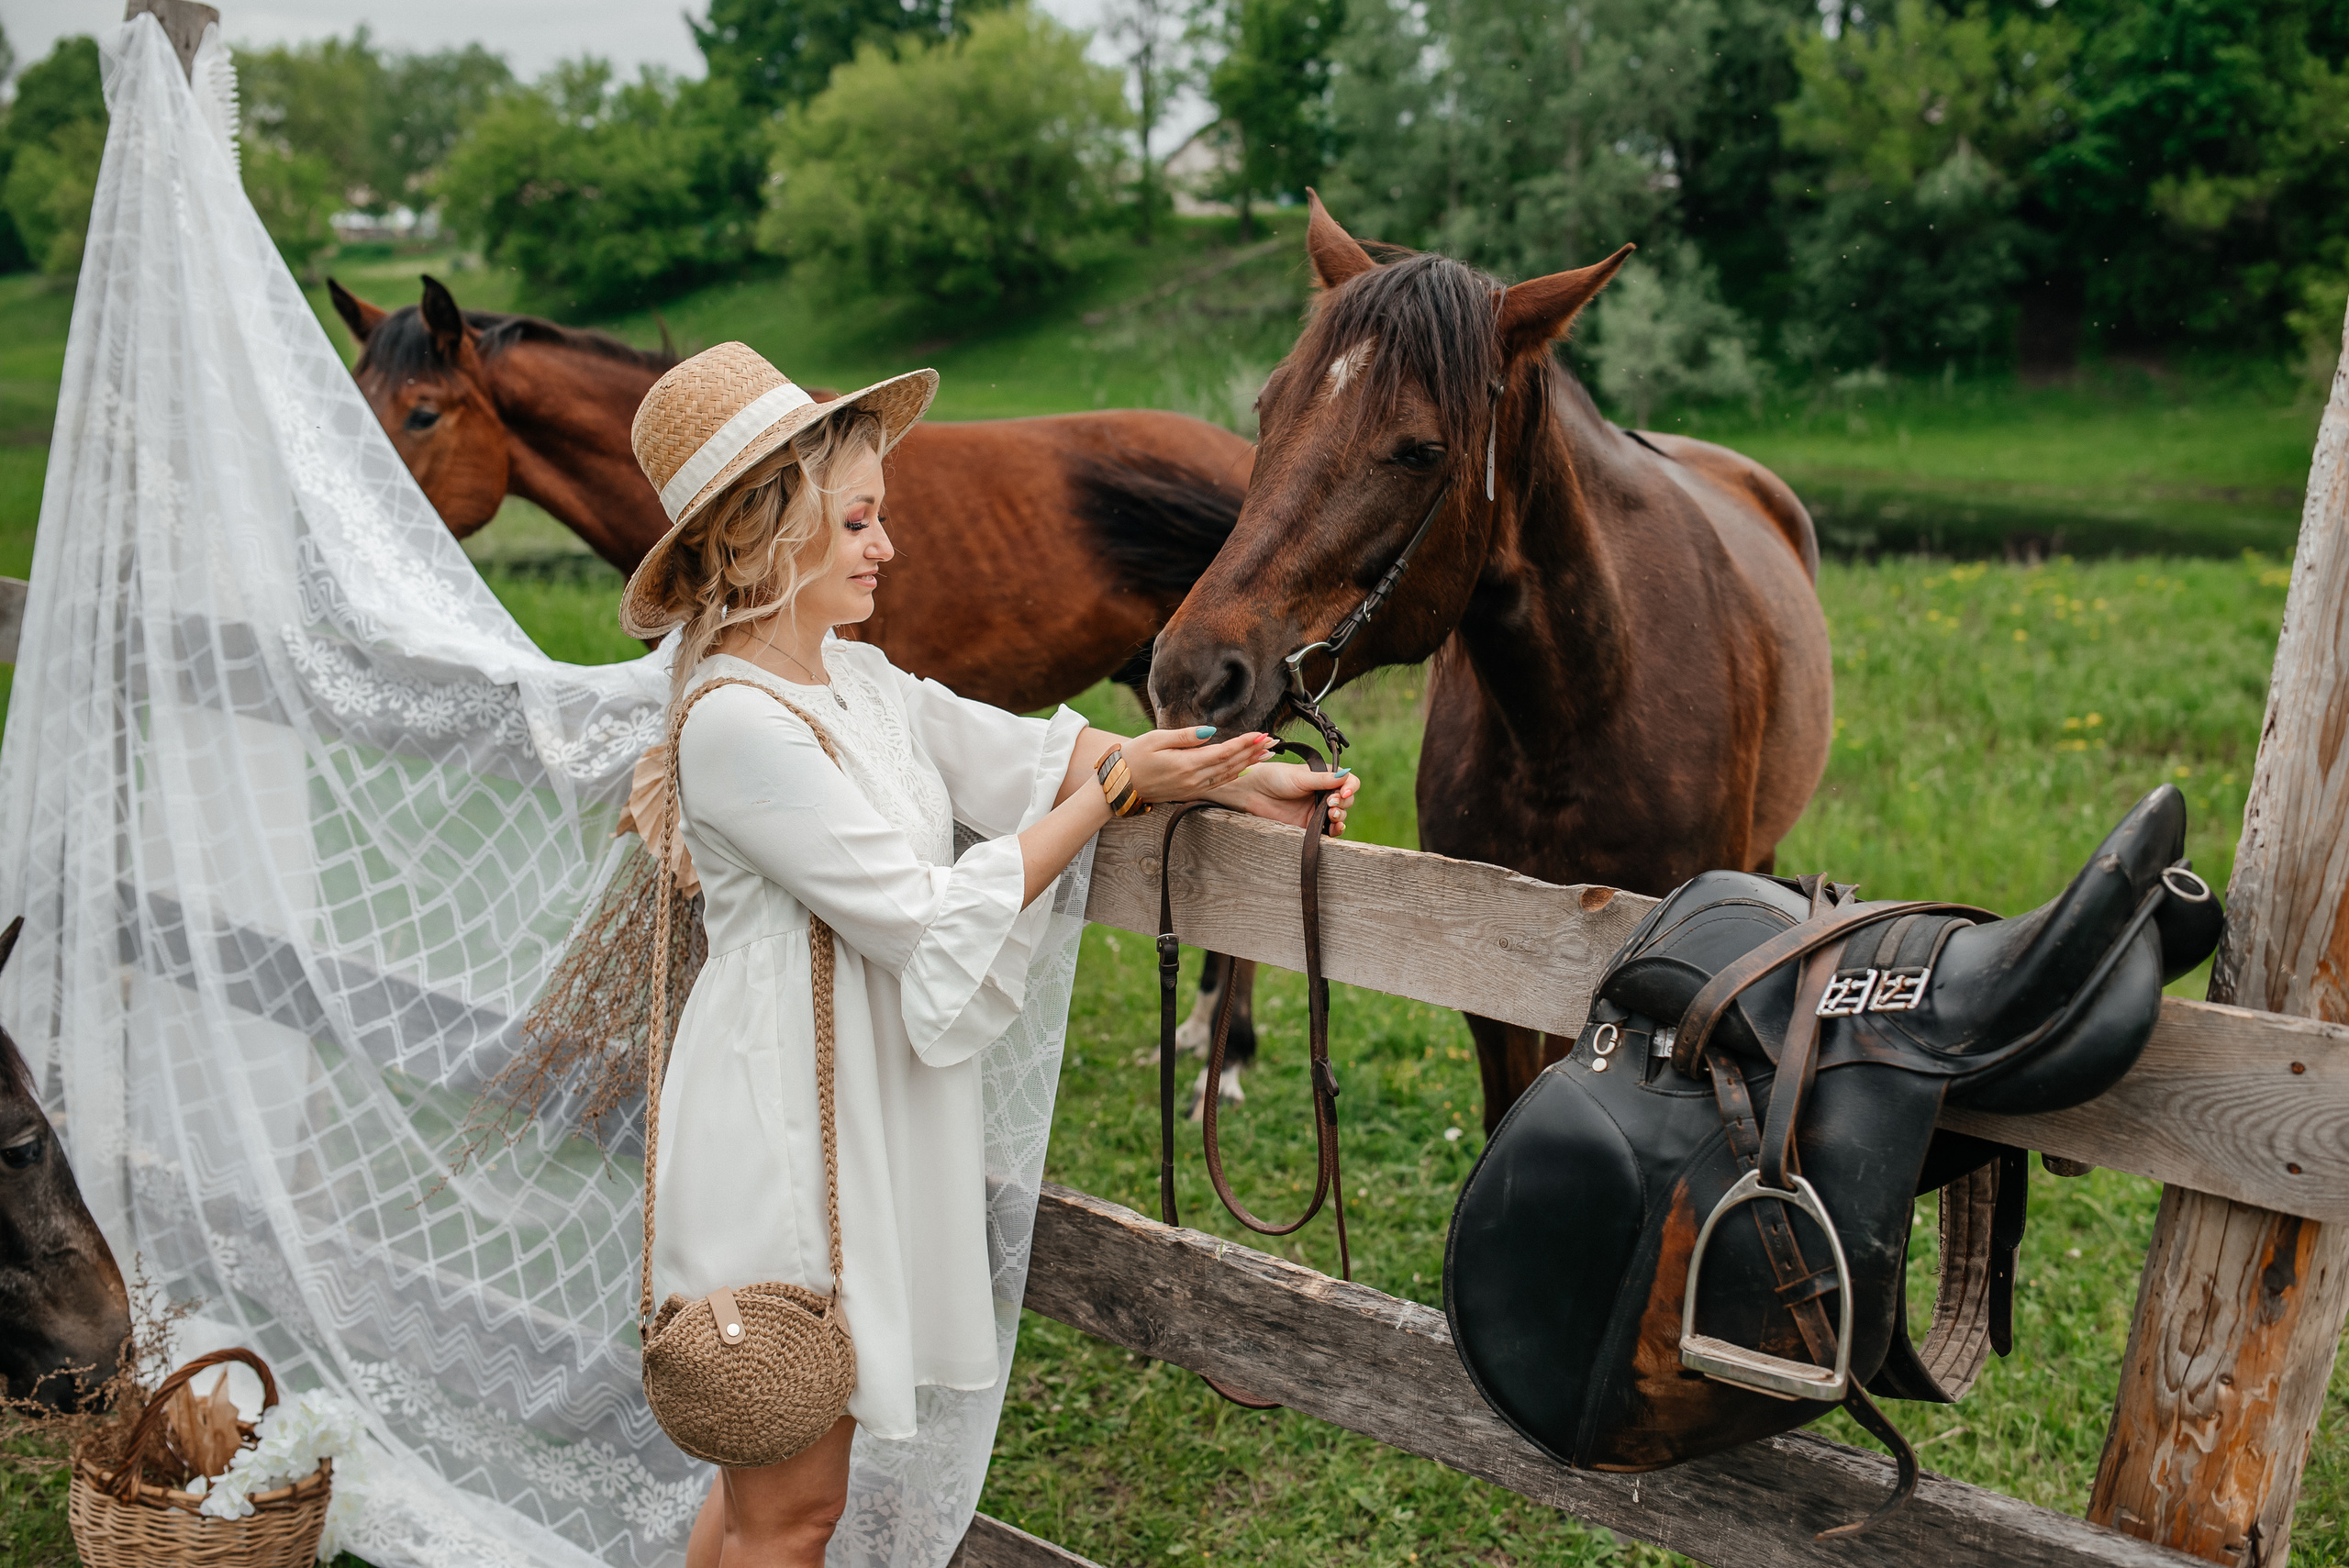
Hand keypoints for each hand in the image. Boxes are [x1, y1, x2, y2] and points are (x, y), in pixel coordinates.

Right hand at [1119, 727, 1276, 803]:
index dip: (1244, 743)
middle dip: (1253, 751)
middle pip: (1231, 764)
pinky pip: (1219, 783)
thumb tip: (1211, 732)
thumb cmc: (1134, 757)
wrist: (1118, 785)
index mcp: (1187, 765)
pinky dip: (1235, 774)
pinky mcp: (1190, 792)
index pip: (1224, 752)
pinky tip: (1245, 768)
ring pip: (1228, 775)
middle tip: (1273, 741)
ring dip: (1249, 763)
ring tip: (1267, 753)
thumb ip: (1186, 736)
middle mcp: (1194, 780)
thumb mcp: (1156, 739)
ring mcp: (1193, 788)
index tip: (1261, 733)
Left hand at [1209, 759, 1360, 835]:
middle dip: (1343, 803)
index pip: (1349, 782)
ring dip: (1340, 817)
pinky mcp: (1310, 826)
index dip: (1351, 788)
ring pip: (1340, 816)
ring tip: (1331, 815)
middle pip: (1347, 801)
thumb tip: (1347, 775)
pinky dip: (1334, 830)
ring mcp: (1317, 810)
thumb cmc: (1275, 778)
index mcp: (1325, 777)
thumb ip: (1324, 779)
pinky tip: (1334, 828)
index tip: (1343, 793)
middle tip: (1331, 804)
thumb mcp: (1301, 777)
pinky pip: (1328, 831)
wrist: (1254, 793)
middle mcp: (1324, 793)